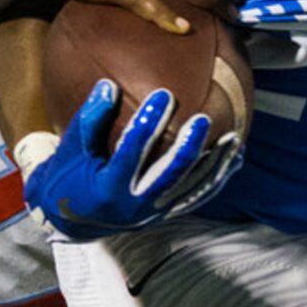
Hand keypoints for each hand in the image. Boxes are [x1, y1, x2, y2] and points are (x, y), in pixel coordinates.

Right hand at [23, 80, 241, 240]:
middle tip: (202, 119)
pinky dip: (217, 178)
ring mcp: (154, 213)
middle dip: (187, 147)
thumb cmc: (71, 176)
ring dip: (213, 165)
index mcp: (108, 189)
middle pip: (168, 175)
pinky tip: (234, 157)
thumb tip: (108, 86)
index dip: (148, 123)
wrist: (77, 220)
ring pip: (190, 189)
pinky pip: (197, 196)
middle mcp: (135, 206)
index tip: (163, 94)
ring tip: (232, 138)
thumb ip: (90, 120)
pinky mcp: (167, 214)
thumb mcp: (72, 150)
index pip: (132, 152)